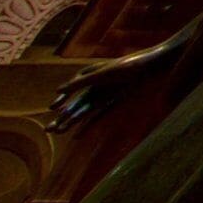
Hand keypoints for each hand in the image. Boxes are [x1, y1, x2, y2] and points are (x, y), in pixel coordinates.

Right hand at [46, 47, 171, 132]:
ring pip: (85, 111)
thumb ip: (83, 82)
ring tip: (58, 132)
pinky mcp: (116, 103)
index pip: (72, 88)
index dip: (62, 99)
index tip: (53, 108)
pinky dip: (88, 126)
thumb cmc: (130, 66)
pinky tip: (77, 136)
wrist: (154, 67)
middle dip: (63, 116)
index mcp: (92, 74)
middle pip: (76, 103)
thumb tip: (58, 90)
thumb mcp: (105, 74)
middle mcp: (97, 86)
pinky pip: (98, 116)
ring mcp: (107, 95)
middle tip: (48, 129)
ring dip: (72, 122)